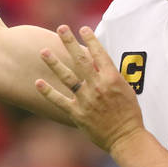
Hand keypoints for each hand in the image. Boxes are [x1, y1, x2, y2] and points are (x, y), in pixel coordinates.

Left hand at [35, 25, 144, 152]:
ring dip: (54, 63)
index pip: (99, 53)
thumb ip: (112, 77)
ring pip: (67, 77)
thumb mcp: (127, 90)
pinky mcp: (77, 113)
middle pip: (80, 59)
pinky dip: (48, 92)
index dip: (90, 39)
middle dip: (69, 42)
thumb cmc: (130, 114)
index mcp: (112, 79)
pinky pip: (59, 100)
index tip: (82, 28)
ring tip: (44, 52)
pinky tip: (37, 83)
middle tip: (61, 28)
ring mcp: (85, 99)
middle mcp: (97, 86)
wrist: (125, 138)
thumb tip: (102, 65)